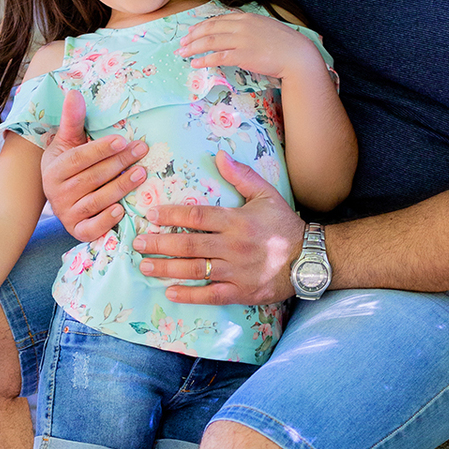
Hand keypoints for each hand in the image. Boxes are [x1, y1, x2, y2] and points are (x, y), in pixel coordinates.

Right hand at [40, 88, 147, 241]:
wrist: (59, 196)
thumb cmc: (68, 165)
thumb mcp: (68, 142)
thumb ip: (73, 120)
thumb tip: (73, 93)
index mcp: (54, 169)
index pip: (80, 158)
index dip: (102, 149)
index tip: (124, 140)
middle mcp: (57, 193)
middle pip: (92, 178)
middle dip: (119, 164)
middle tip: (142, 151)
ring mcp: (67, 214)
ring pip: (96, 201)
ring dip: (120, 187)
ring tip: (142, 174)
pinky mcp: (77, 231)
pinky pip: (92, 228)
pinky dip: (106, 220)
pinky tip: (122, 210)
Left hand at [134, 153, 303, 304]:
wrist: (310, 259)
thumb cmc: (284, 225)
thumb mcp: (266, 195)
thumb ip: (241, 175)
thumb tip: (219, 154)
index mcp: (237, 221)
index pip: (197, 217)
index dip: (171, 216)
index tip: (150, 215)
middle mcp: (234, 246)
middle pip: (189, 245)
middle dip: (159, 244)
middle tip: (138, 243)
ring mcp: (237, 271)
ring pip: (196, 270)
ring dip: (167, 269)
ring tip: (145, 266)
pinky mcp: (241, 292)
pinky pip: (211, 295)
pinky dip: (190, 294)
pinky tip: (170, 292)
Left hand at [179, 11, 313, 80]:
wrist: (297, 55)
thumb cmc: (284, 45)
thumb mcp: (265, 28)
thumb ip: (248, 29)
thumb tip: (235, 34)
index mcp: (246, 18)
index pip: (217, 20)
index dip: (201, 26)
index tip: (191, 33)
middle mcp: (241, 26)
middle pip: (210, 29)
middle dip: (192, 36)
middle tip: (181, 43)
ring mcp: (242, 40)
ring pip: (210, 41)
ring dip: (193, 47)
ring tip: (183, 53)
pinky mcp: (243, 55)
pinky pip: (217, 57)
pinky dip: (204, 60)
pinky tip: (195, 63)